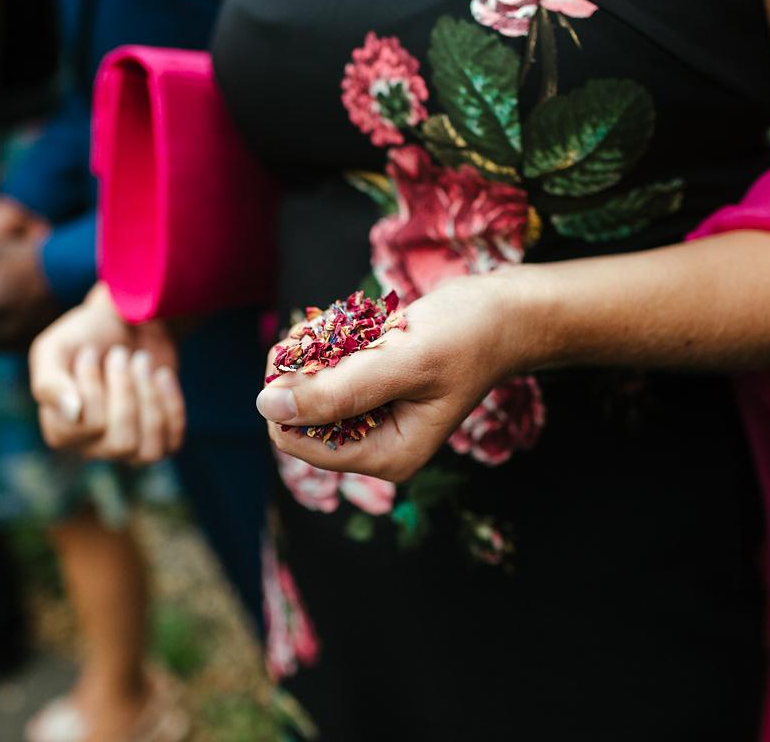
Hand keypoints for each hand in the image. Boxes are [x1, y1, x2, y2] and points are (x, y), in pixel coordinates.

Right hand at [30, 284, 185, 462]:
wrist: (126, 321)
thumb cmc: (84, 336)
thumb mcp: (55, 348)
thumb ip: (50, 382)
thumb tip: (73, 413)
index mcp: (60, 431)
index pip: (85, 427)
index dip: (92, 387)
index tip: (90, 351)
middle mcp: (92, 447)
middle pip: (121, 444)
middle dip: (126, 391)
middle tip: (121, 353)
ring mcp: (127, 448)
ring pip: (149, 451)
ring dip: (150, 398)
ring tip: (143, 361)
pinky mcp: (160, 438)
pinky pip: (173, 443)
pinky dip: (172, 404)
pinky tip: (162, 374)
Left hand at [257, 273, 537, 481]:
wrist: (501, 314)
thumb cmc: (466, 337)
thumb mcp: (404, 361)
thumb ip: (338, 390)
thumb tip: (268, 406)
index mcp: (385, 455)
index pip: (294, 440)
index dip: (288, 393)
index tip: (307, 347)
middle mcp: (374, 444)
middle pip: (296, 414)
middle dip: (303, 368)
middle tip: (325, 330)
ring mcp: (371, 417)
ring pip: (306, 388)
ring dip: (315, 349)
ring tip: (346, 324)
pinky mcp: (370, 390)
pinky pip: (326, 371)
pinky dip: (329, 342)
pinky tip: (354, 325)